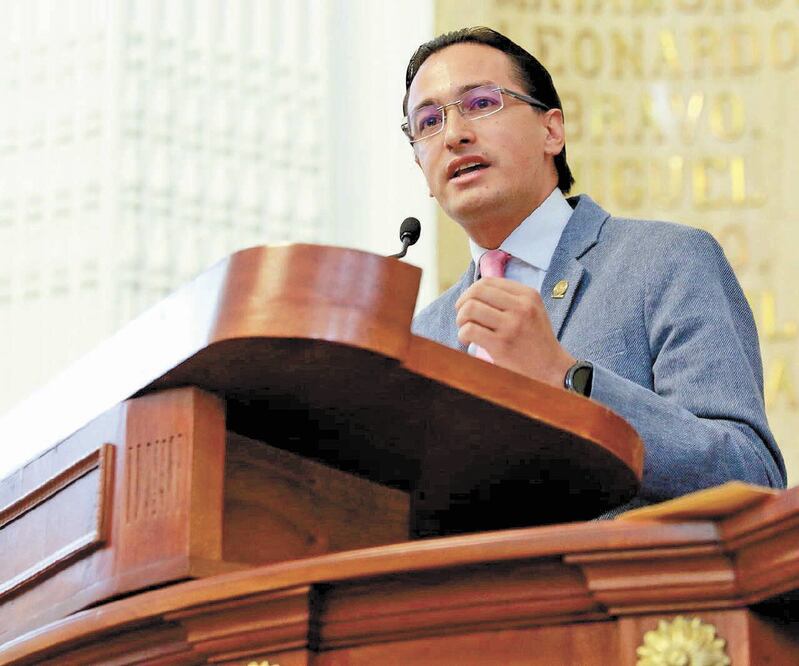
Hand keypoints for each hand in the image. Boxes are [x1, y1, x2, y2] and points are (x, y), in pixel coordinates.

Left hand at [455, 277, 575, 387]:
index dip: (471, 292)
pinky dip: (463, 335)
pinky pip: (470, 330)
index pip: (488, 281)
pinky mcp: (501, 344)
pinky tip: (468, 340)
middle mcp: (521, 307)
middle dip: (462, 303)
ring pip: (470, 309)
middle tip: (463, 317)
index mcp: (528, 295)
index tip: (468, 304)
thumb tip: (473, 292)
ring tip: (465, 329)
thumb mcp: (531, 310)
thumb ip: (508, 298)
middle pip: (476, 292)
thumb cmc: (535, 339)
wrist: (551, 368)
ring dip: (461, 319)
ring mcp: (511, 325)